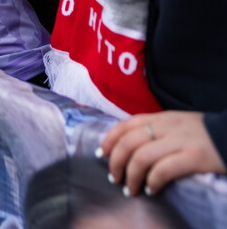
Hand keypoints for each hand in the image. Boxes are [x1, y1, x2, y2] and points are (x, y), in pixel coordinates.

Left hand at [99, 110, 226, 195]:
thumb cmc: (206, 134)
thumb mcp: (178, 124)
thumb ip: (157, 131)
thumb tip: (130, 148)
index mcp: (162, 118)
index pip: (127, 124)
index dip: (110, 139)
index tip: (102, 154)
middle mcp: (167, 127)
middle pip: (129, 142)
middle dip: (116, 163)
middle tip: (114, 178)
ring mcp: (181, 141)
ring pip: (142, 157)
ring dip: (131, 177)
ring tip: (130, 190)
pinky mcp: (195, 157)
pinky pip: (164, 170)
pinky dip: (152, 182)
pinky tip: (151, 190)